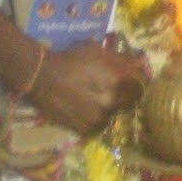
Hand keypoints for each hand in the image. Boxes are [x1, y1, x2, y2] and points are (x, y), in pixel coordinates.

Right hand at [30, 43, 146, 135]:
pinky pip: (98, 126)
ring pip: (112, 116)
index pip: (140, 88)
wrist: (41, 77)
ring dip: (107, 110)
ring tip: (91, 101)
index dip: (134, 86)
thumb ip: (121, 59)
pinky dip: (94, 119)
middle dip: (121, 98)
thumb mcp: (96, 51)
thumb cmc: (70, 59)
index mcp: (118, 81)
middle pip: (128, 104)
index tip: (129, 84)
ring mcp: (100, 118)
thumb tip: (141, 65)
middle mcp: (112, 102)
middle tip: (106, 92)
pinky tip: (83, 109)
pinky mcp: (87, 130)